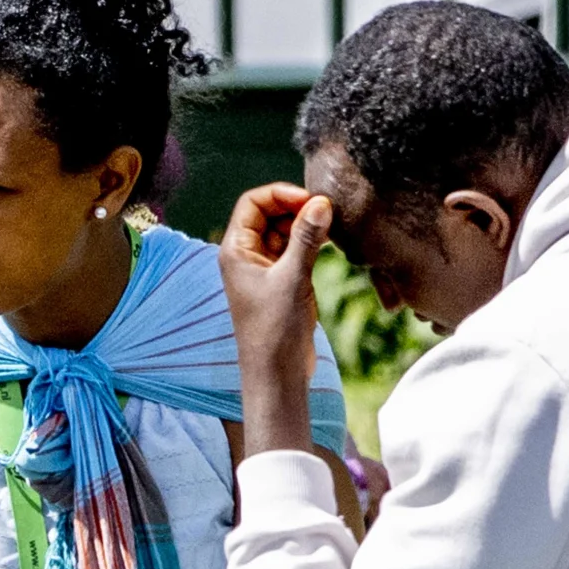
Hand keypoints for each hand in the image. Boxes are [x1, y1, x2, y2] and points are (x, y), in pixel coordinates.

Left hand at [221, 182, 330, 457]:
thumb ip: (306, 239)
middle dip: (297, 206)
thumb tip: (321, 203)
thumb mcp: (293, 279)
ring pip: (285, 231)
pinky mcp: (283, 281)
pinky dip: (311, 241)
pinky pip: (296, 249)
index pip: (253, 203)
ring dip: (307, 223)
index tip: (311, 199)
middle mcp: (247, 256)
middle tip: (327, 210)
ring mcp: (265, 268)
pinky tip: (331, 239)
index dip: (281, 194)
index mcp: (236, 251)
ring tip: (333, 223)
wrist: (277, 374)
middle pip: (270, 213)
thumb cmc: (275, 331)